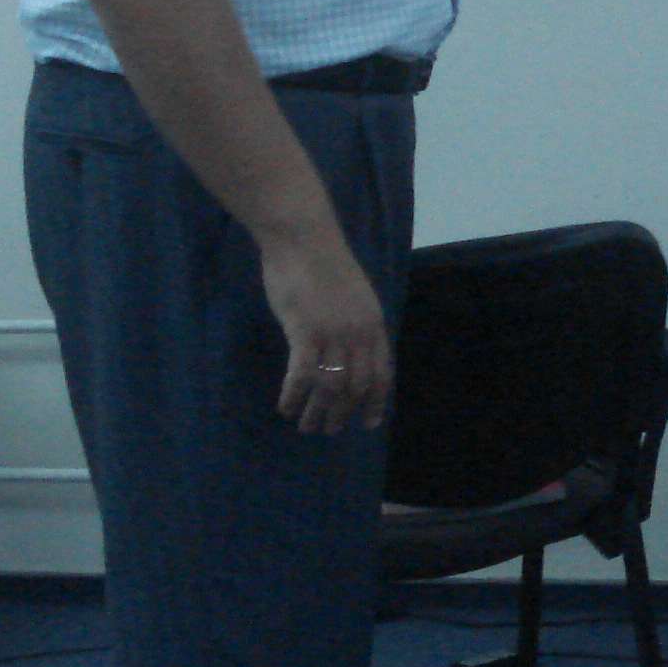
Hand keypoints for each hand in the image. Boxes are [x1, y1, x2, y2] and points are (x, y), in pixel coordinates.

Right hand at [261, 233, 391, 432]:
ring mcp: (333, 333)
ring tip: (306, 426)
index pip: (382, 373)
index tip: (368, 423)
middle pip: (357, 386)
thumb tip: (352, 349)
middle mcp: (359, 333)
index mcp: (374, 324)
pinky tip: (285, 407)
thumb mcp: (354, 295)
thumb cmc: (323, 262)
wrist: (303, 237)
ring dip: (318, 412)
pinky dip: (294, 396)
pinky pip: (303, 375)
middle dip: (344, 413)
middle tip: (329, 429)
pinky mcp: (305, 331)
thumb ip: (357, 322)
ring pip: (331, 386)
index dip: (376, 402)